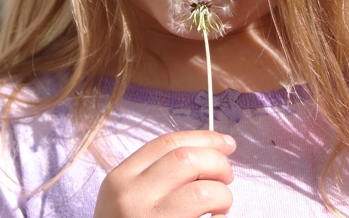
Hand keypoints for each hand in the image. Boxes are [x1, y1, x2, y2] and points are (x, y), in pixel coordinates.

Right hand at [93, 130, 235, 217]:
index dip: (204, 138)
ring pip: (202, 191)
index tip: (227, 143)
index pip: (168, 142)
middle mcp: (130, 196)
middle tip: (227, 176)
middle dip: (217, 162)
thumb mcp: (129, 197)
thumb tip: (209, 152)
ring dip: (222, 193)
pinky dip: (219, 217)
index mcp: (120, 178)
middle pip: (187, 159)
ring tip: (222, 203)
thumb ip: (156, 174)